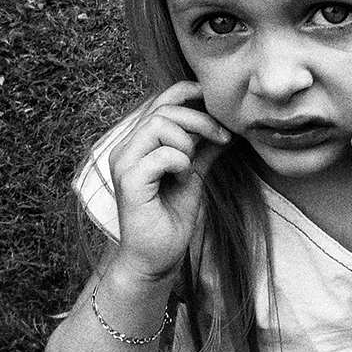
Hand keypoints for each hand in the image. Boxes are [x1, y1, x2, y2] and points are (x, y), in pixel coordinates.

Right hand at [108, 81, 232, 281]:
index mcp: (138, 143)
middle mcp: (126, 148)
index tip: (217, 105)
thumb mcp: (194, 175)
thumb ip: (204, 149)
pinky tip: (184, 178)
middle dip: (199, 119)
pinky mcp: (130, 182)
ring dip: (187, 141)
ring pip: (158, 125)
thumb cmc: (171, 218)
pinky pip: (160, 155)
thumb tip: (228, 126)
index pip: (160, 101)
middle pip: (162, 109)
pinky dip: (180, 162)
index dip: (188, 93)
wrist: (155, 258)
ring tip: (193, 165)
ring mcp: (124, 163)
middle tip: (221, 137)